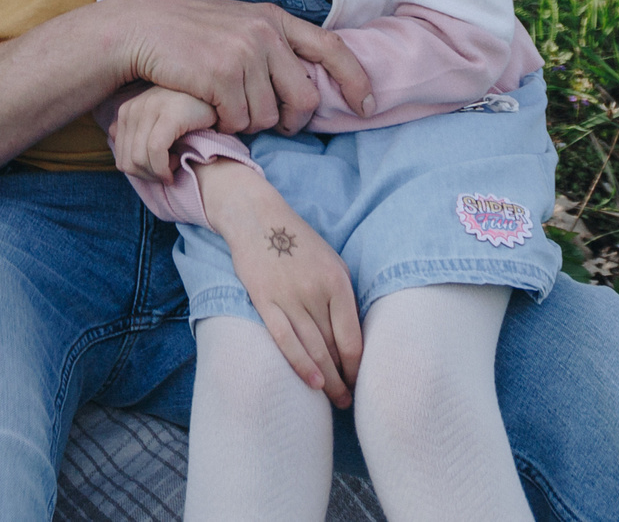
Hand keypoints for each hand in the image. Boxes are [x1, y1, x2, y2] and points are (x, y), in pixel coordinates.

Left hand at [108, 85, 217, 182]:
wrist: (214, 97)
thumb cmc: (186, 117)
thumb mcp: (156, 124)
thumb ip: (136, 135)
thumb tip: (120, 151)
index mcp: (126, 112)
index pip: (121, 159)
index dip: (141, 175)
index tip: (161, 172)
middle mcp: (133, 108)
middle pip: (128, 163)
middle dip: (149, 176)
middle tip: (169, 173)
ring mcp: (150, 108)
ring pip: (139, 159)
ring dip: (159, 173)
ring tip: (175, 164)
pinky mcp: (168, 114)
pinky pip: (156, 150)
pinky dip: (165, 167)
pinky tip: (178, 162)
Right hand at [111, 0, 374, 134]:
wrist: (139, 30)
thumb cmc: (189, 35)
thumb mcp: (239, 25)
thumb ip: (273, 45)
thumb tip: (309, 83)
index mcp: (274, 18)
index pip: (331, 49)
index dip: (355, 80)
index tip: (367, 106)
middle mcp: (264, 33)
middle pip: (303, 99)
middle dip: (289, 121)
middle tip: (271, 124)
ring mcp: (243, 53)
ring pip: (267, 117)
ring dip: (247, 122)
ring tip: (224, 104)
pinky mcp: (220, 76)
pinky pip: (239, 121)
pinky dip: (224, 124)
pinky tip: (207, 107)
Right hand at [198, 160, 362, 407]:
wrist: (258, 218)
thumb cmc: (300, 243)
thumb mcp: (332, 263)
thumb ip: (343, 299)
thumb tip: (351, 340)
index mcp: (338, 283)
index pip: (353, 337)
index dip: (358, 366)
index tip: (360, 382)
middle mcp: (316, 292)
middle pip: (334, 348)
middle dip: (344, 379)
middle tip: (349, 401)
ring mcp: (289, 297)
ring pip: (313, 349)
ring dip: (326, 379)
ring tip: (334, 399)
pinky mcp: (264, 301)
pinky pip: (285, 340)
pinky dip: (300, 364)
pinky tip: (312, 383)